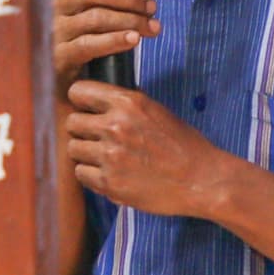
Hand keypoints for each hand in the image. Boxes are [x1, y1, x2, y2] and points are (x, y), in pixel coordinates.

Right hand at [55, 0, 154, 87]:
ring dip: (131, 20)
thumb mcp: (105, 3)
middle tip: (151, 6)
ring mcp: (54, 31)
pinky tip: (134, 39)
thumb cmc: (83, 33)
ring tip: (153, 27)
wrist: (61, 79)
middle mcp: (53, 5)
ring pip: (97, 18)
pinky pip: (90, 45)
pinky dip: (116, 40)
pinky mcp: (59, 57)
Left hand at [64, 79, 226, 217]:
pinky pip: (80, 174)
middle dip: (82, 131)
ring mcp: (110, 155)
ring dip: (86, 155)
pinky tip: (111, 174)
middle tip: (99, 140)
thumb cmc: (182, 145)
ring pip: (73, 149)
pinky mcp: (109, 182)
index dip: (81, 102)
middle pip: (71, 123)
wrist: (202, 179)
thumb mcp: (154, 111)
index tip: (88, 111)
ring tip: (107, 159)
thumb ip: (122, 106)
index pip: (78, 92)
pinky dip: (92, 176)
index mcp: (127, 103)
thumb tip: (91, 104)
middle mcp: (115, 126)